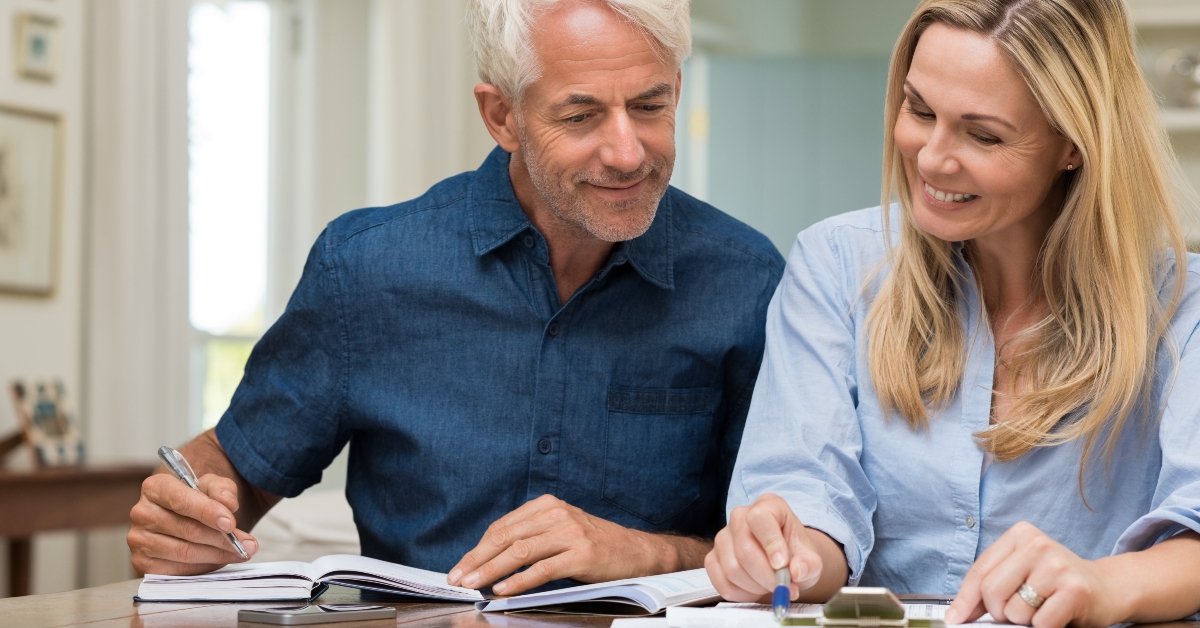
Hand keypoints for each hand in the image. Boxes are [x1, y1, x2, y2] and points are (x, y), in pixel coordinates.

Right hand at [127, 472, 258, 574]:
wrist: (186, 515)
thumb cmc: (199, 498)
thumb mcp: (213, 485)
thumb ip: (222, 489)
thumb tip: (228, 504)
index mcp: (155, 488)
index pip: (181, 501)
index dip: (208, 512)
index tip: (230, 523)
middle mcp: (142, 514)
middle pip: (187, 530)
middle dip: (222, 539)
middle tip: (248, 545)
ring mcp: (140, 541)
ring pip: (185, 552)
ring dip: (218, 555)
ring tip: (241, 552)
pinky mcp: (143, 564)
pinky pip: (178, 571)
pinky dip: (204, 567)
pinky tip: (220, 560)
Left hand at [446, 494, 679, 594]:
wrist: (637, 552)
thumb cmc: (594, 545)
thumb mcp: (561, 530)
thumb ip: (531, 536)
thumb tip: (490, 559)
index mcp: (548, 505)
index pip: (503, 526)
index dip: (478, 548)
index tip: (461, 566)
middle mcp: (557, 514)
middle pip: (507, 537)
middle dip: (478, 559)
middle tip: (458, 578)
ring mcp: (570, 533)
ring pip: (520, 552)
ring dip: (492, 570)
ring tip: (473, 585)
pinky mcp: (581, 555)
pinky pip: (543, 568)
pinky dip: (520, 580)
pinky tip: (503, 589)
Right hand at [705, 493, 833, 601]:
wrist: (783, 565)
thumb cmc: (795, 556)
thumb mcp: (811, 559)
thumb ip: (809, 564)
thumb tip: (797, 571)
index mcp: (768, 506)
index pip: (759, 518)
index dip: (770, 543)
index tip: (782, 565)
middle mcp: (740, 517)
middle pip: (744, 549)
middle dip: (766, 576)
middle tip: (782, 587)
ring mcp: (723, 537)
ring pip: (733, 569)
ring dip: (755, 587)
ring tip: (770, 586)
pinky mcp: (712, 559)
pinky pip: (722, 583)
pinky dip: (742, 594)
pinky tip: (755, 590)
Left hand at [946, 522, 1120, 627]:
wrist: (1108, 588)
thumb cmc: (1058, 583)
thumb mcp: (1021, 573)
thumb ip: (990, 586)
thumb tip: (958, 613)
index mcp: (1020, 535)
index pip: (979, 570)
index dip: (965, 599)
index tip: (956, 618)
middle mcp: (1038, 544)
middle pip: (991, 591)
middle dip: (999, 612)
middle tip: (1017, 613)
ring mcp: (1057, 565)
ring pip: (1014, 610)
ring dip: (1024, 620)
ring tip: (1042, 608)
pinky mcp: (1075, 589)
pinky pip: (1040, 623)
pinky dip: (1043, 627)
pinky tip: (1056, 614)